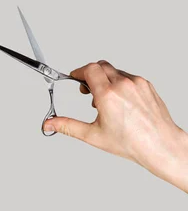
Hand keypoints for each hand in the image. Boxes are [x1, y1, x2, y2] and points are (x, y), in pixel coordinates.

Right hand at [43, 60, 187, 191]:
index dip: (78, 72)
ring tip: (104, 100)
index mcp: (108, 95)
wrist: (160, 145)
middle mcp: (123, 85)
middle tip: (87, 91)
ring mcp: (137, 83)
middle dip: (90, 75)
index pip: (89, 69)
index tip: (75, 78)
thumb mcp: (93, 135)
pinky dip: (119, 84)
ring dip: (105, 80)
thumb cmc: (131, 143)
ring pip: (114, 71)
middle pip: (100, 66)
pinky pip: (128, 76)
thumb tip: (49, 124)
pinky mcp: (146, 85)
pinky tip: (119, 101)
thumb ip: (67, 126)